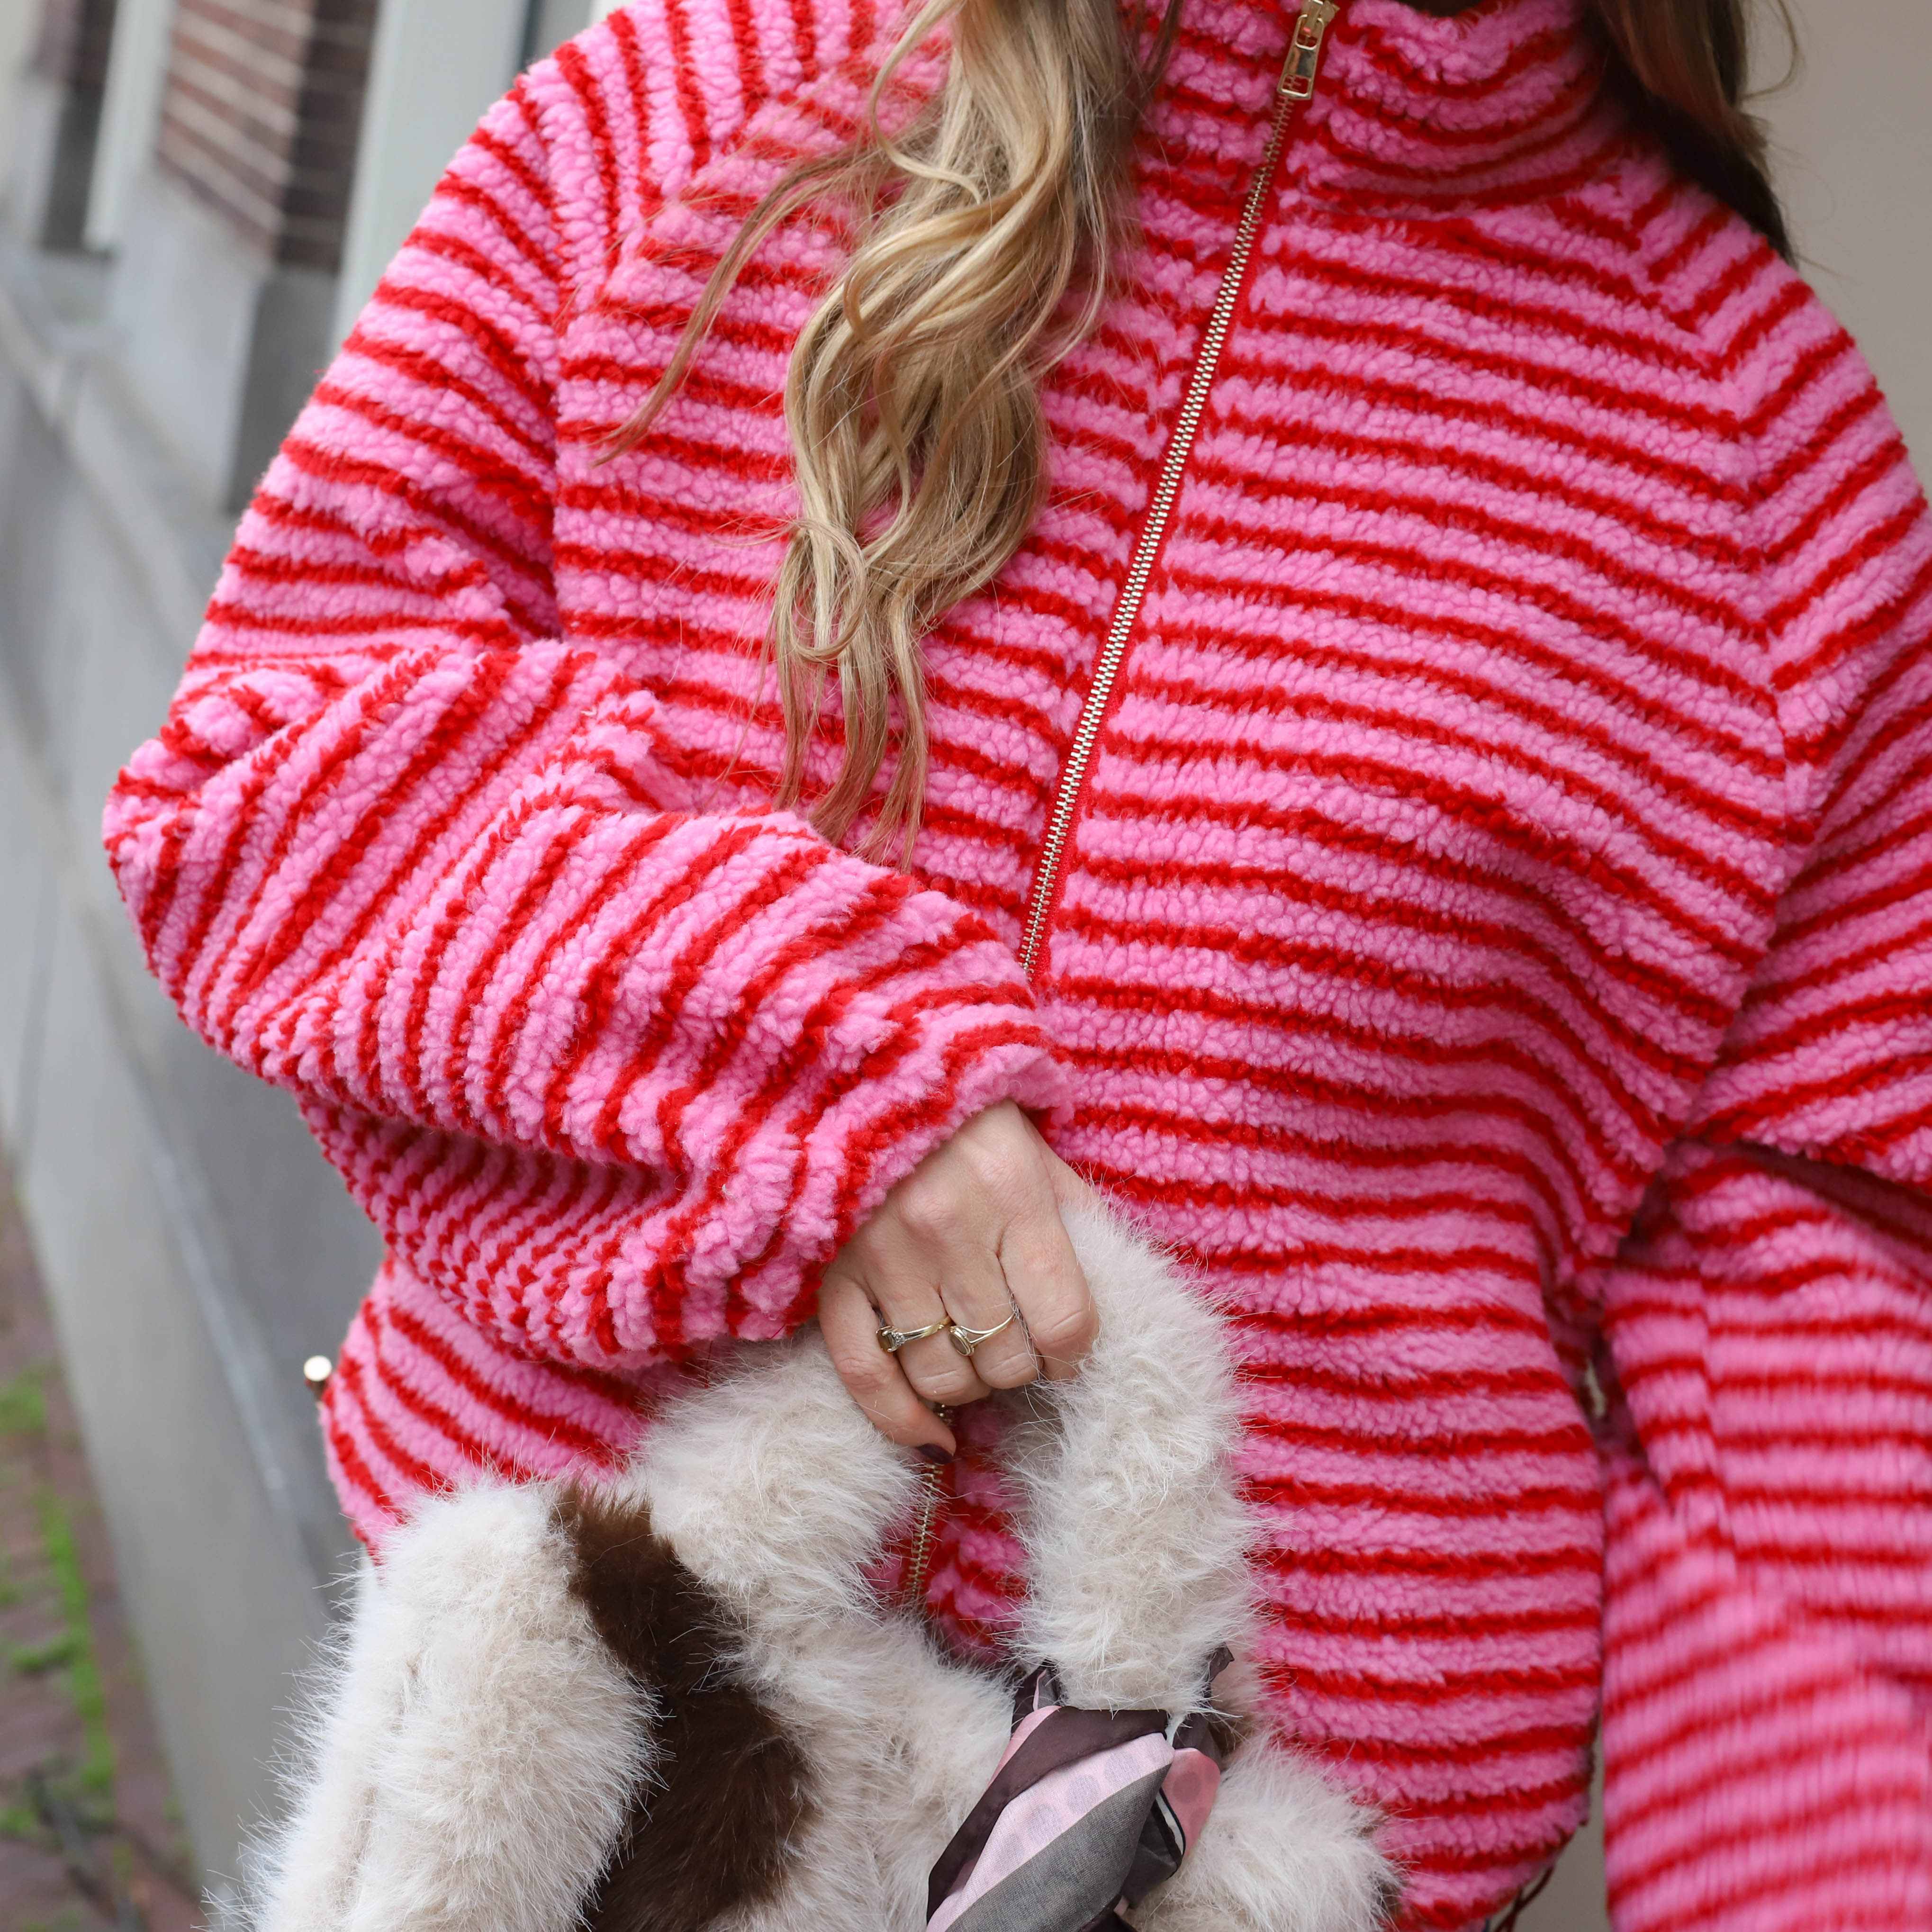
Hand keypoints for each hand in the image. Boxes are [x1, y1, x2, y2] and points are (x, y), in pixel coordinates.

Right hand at [818, 1104, 1097, 1459]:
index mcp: (1012, 1194)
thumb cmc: (967, 1120)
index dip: (1076, 1356)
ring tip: (974, 1362)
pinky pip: (864, 1375)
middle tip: (1018, 1348)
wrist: (867, 1075)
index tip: (1069, 1354)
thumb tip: (1102, 1304)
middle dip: (1022, 1367)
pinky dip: (901, 1420)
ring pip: (943, 1375)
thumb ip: (1076, 1222)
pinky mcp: (832, 1277)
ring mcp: (883, 1257)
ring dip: (970, 1386)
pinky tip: (933, 1436)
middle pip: (1005, 1357)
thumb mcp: (1039, 1154)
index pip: (1065, 1322)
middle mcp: (947, 1230)